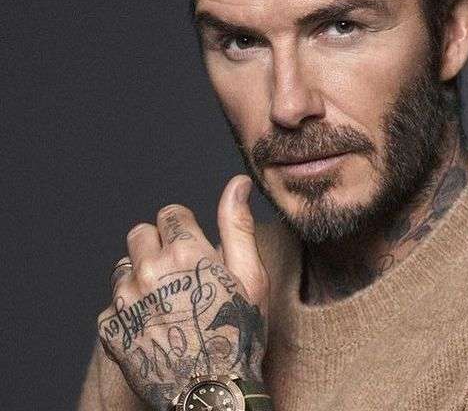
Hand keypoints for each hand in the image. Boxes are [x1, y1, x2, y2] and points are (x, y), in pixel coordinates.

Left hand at [97, 176, 268, 409]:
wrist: (212, 391)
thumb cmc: (238, 333)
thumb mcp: (251, 276)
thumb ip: (237, 225)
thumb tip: (237, 184)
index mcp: (185, 251)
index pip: (170, 213)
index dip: (185, 229)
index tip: (193, 249)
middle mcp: (149, 268)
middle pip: (140, 234)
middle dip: (158, 246)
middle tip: (180, 275)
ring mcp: (125, 299)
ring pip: (123, 267)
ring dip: (140, 276)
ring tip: (166, 302)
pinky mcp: (110, 327)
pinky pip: (112, 305)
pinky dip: (128, 311)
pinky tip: (152, 326)